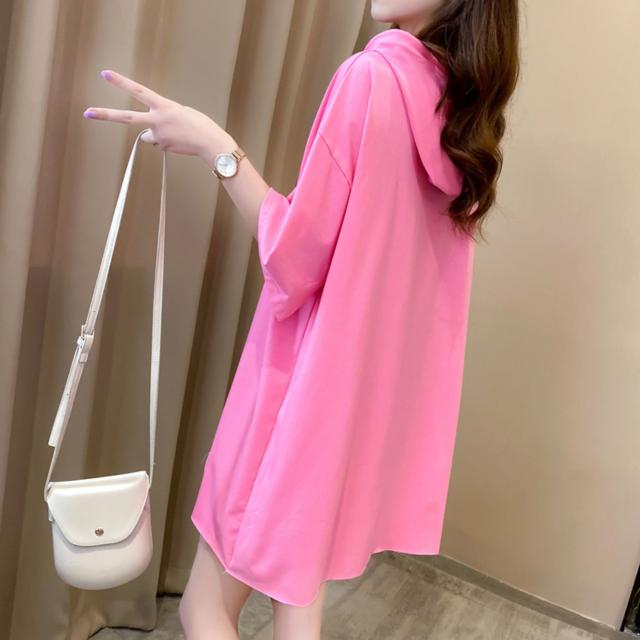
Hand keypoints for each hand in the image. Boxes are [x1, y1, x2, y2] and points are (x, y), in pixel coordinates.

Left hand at [83, 69, 235, 158]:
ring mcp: (159, 135)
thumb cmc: (200, 125)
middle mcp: (158, 120)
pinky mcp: (163, 147)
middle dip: (106, 115)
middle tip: (87, 112)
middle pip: (127, 118)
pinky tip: (180, 142)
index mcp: (164, 106)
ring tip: (177, 134)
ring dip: (157, 134)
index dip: (122, 83)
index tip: (105, 74)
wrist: (211, 143)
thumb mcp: (180, 112)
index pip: (139, 91)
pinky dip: (167, 142)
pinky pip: (159, 143)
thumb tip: (149, 131)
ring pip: (148, 135)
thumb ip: (162, 116)